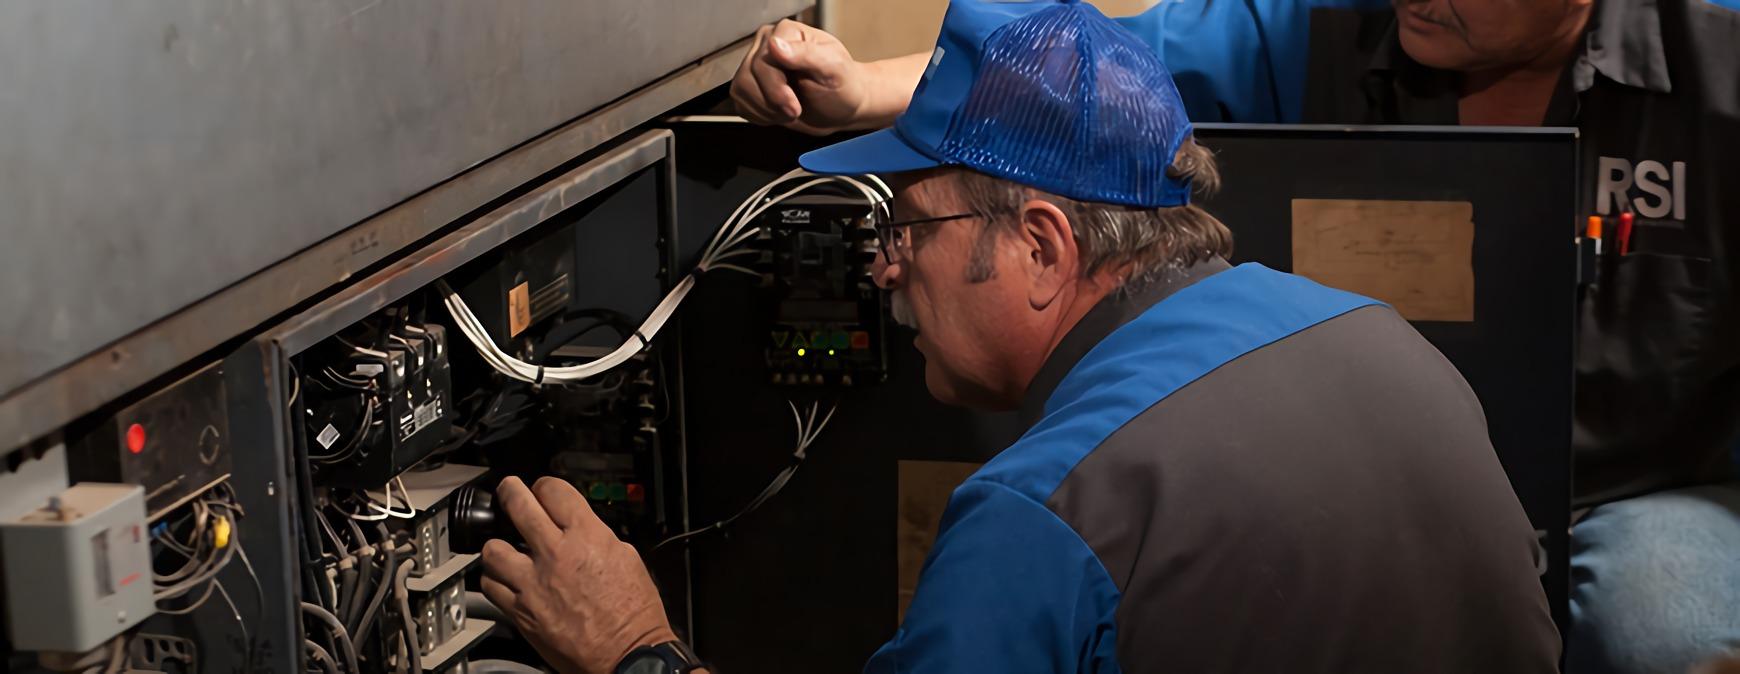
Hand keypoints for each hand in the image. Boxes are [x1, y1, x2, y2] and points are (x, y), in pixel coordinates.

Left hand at [479, 477, 675, 673]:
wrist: (628, 654)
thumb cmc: (634, 614)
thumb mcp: (628, 559)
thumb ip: (596, 538)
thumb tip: (580, 530)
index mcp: (587, 536)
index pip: (553, 491)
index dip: (546, 485)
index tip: (543, 489)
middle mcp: (556, 554)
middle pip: (519, 506)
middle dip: (511, 492)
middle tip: (509, 491)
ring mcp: (534, 583)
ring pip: (492, 549)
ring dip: (497, 544)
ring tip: (503, 546)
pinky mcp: (520, 611)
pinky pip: (491, 586)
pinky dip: (494, 579)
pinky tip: (503, 579)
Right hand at [731, 19, 870, 134]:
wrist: (843, 107)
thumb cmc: (843, 85)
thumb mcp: (833, 68)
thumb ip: (806, 54)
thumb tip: (775, 45)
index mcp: (785, 33)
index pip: (763, 62)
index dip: (776, 88)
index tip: (794, 106)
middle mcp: (766, 45)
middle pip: (748, 77)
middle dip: (772, 102)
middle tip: (795, 111)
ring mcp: (756, 66)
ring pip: (741, 91)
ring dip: (766, 110)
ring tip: (790, 111)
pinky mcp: (751, 87)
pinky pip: (740, 104)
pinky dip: (760, 116)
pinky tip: (779, 113)